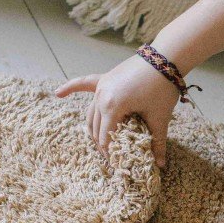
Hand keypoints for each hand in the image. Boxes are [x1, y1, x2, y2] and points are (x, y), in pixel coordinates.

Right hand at [56, 54, 179, 167]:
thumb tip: (161, 165)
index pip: (105, 138)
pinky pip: (84, 84)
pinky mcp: (105, 78)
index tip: (117, 164)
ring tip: (99, 143)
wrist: (166, 57)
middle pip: (97, 128)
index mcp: (112, 107)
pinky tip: (57, 94)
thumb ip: (157, 142)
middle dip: (103, 144)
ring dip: (94, 129)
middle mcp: (101, 97)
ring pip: (91, 113)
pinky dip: (71, 88)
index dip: (110, 153)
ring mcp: (101, 86)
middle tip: (112, 157)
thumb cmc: (162, 88)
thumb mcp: (159, 118)